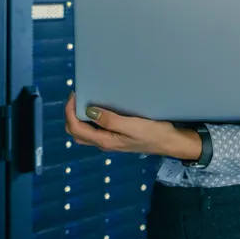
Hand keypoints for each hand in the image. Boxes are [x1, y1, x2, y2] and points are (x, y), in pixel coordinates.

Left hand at [65, 93, 201, 160]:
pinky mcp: (115, 137)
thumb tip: (88, 111)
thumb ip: (109, 120)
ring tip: (82, 101)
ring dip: (77, 117)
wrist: (170, 142)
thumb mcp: (132, 125)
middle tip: (76, 97)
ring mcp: (109, 141)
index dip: (70, 112)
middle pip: (76, 132)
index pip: (77, 129)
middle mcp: (104, 143)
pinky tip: (95, 108)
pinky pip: (93, 130)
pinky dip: (87, 119)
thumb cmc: (153, 133)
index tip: (74, 95)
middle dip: (70, 115)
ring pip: (83, 132)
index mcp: (105, 141)